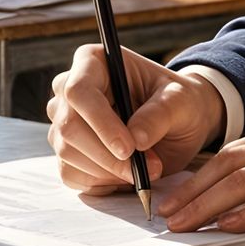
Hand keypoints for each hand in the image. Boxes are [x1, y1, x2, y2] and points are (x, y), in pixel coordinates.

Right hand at [47, 45, 225, 192]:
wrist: (177, 124)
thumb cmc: (177, 102)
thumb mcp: (180, 101)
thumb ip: (159, 115)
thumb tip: (136, 140)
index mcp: (93, 62)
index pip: (79, 90)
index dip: (100, 122)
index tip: (128, 148)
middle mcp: (69, 90)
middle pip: (69, 127)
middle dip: (108, 156)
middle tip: (149, 167)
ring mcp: (64, 122)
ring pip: (69, 154)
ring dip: (111, 172)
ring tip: (149, 168)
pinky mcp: (67, 153)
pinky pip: (71, 175)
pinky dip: (103, 183)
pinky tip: (128, 175)